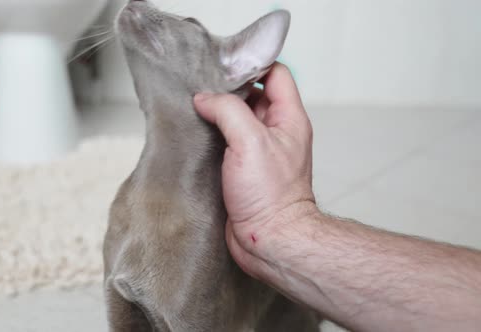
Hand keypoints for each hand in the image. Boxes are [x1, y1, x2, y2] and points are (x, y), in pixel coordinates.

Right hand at [194, 63, 317, 279]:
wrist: (268, 240)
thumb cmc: (271, 195)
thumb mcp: (250, 141)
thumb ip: (228, 111)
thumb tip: (204, 99)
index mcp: (288, 118)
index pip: (276, 74)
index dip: (252, 65)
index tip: (223, 66)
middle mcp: (275, 132)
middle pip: (252, 95)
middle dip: (227, 89)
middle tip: (201, 87)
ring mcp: (259, 152)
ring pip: (236, 119)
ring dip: (215, 114)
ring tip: (192, 110)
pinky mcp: (242, 170)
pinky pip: (226, 143)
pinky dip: (210, 136)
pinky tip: (193, 135)